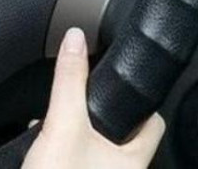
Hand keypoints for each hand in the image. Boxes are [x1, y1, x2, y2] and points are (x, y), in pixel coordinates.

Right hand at [23, 29, 165, 168]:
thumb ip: (69, 82)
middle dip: (99, 118)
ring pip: (97, 153)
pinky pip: (77, 164)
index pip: (153, 124)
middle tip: (82, 104)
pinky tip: (43, 150)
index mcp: (133, 160)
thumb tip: (75, 41)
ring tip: (56, 125)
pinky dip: (64, 154)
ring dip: (78, 136)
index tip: (131, 87)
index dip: (143, 103)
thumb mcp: (63, 125)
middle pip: (122, 138)